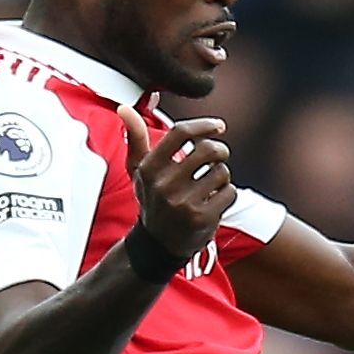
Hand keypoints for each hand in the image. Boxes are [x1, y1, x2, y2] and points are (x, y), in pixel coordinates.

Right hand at [126, 109, 238, 256]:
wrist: (158, 245)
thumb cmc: (153, 199)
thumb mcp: (140, 171)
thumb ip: (136, 139)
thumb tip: (125, 109)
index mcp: (149, 169)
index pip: (180, 133)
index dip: (204, 126)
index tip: (219, 126)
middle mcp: (164, 186)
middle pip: (207, 149)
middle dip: (220, 151)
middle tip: (219, 156)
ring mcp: (183, 204)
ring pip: (222, 172)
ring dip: (222, 176)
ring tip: (210, 185)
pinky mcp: (202, 219)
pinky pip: (229, 192)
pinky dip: (226, 195)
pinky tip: (213, 202)